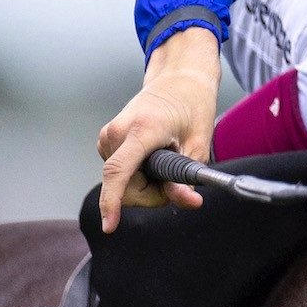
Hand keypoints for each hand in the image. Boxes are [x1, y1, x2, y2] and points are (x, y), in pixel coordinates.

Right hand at [97, 26, 221, 232]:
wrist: (177, 79)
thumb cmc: (192, 106)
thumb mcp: (199, 143)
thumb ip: (188, 176)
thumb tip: (188, 202)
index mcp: (141, 130)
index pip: (118, 172)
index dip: (112, 202)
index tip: (109, 226)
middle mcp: (116, 133)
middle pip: (124, 187)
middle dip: (151, 194)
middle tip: (177, 179)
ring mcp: (108, 137)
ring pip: (122, 183)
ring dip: (146, 184)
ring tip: (166, 156)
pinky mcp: (106, 142)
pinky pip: (120, 174)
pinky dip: (138, 175)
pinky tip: (153, 155)